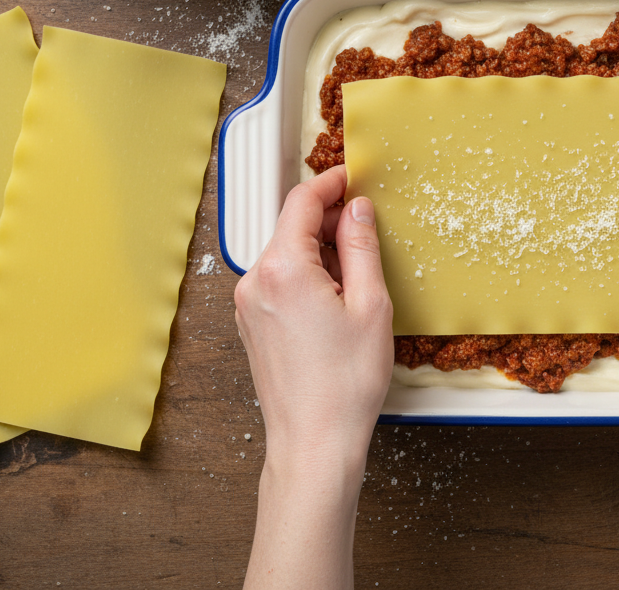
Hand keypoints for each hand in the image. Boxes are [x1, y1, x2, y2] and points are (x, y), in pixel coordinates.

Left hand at [235, 165, 391, 589]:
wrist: (314, 442)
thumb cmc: (345, 383)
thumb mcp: (370, 304)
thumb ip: (361, 246)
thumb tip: (358, 210)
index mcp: (283, 268)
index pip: (302, 201)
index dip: (331, 183)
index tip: (354, 177)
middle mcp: (255, 280)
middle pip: (291, 226)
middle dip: (329, 219)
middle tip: (367, 226)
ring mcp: (249, 304)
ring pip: (286, 254)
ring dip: (320, 249)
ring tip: (358, 270)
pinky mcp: (252, 325)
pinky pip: (279, 281)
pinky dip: (307, 274)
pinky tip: (337, 297)